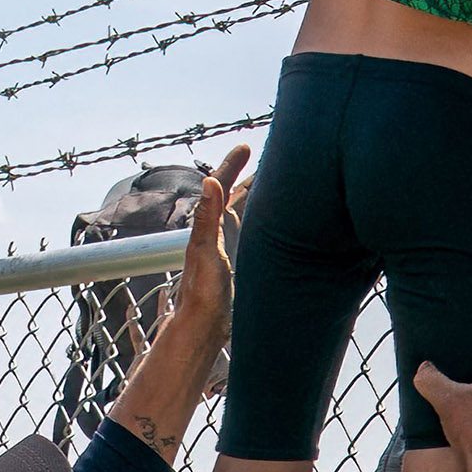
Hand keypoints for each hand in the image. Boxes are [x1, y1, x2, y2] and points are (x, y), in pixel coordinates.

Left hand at [171, 145, 246, 340]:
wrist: (203, 324)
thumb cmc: (202, 292)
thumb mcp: (206, 251)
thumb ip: (207, 217)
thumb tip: (210, 180)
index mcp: (209, 224)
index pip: (222, 185)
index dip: (232, 165)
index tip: (245, 146)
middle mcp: (216, 230)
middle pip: (233, 195)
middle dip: (245, 175)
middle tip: (261, 158)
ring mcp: (226, 243)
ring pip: (241, 210)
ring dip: (252, 195)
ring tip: (269, 181)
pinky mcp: (235, 258)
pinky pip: (247, 228)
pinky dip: (256, 216)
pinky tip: (265, 221)